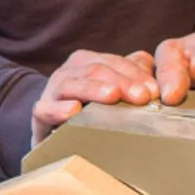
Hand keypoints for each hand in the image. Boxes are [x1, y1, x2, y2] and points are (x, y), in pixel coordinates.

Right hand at [31, 48, 158, 145]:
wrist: (54, 132)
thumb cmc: (91, 110)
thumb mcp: (113, 89)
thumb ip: (133, 74)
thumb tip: (152, 68)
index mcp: (86, 62)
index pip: (114, 62)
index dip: (136, 74)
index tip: (154, 92)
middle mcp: (67, 72)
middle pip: (96, 70)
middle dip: (121, 82)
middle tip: (142, 97)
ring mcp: (51, 92)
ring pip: (71, 84)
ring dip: (93, 89)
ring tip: (112, 96)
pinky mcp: (39, 115)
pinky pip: (44, 109)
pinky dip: (58, 109)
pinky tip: (74, 111)